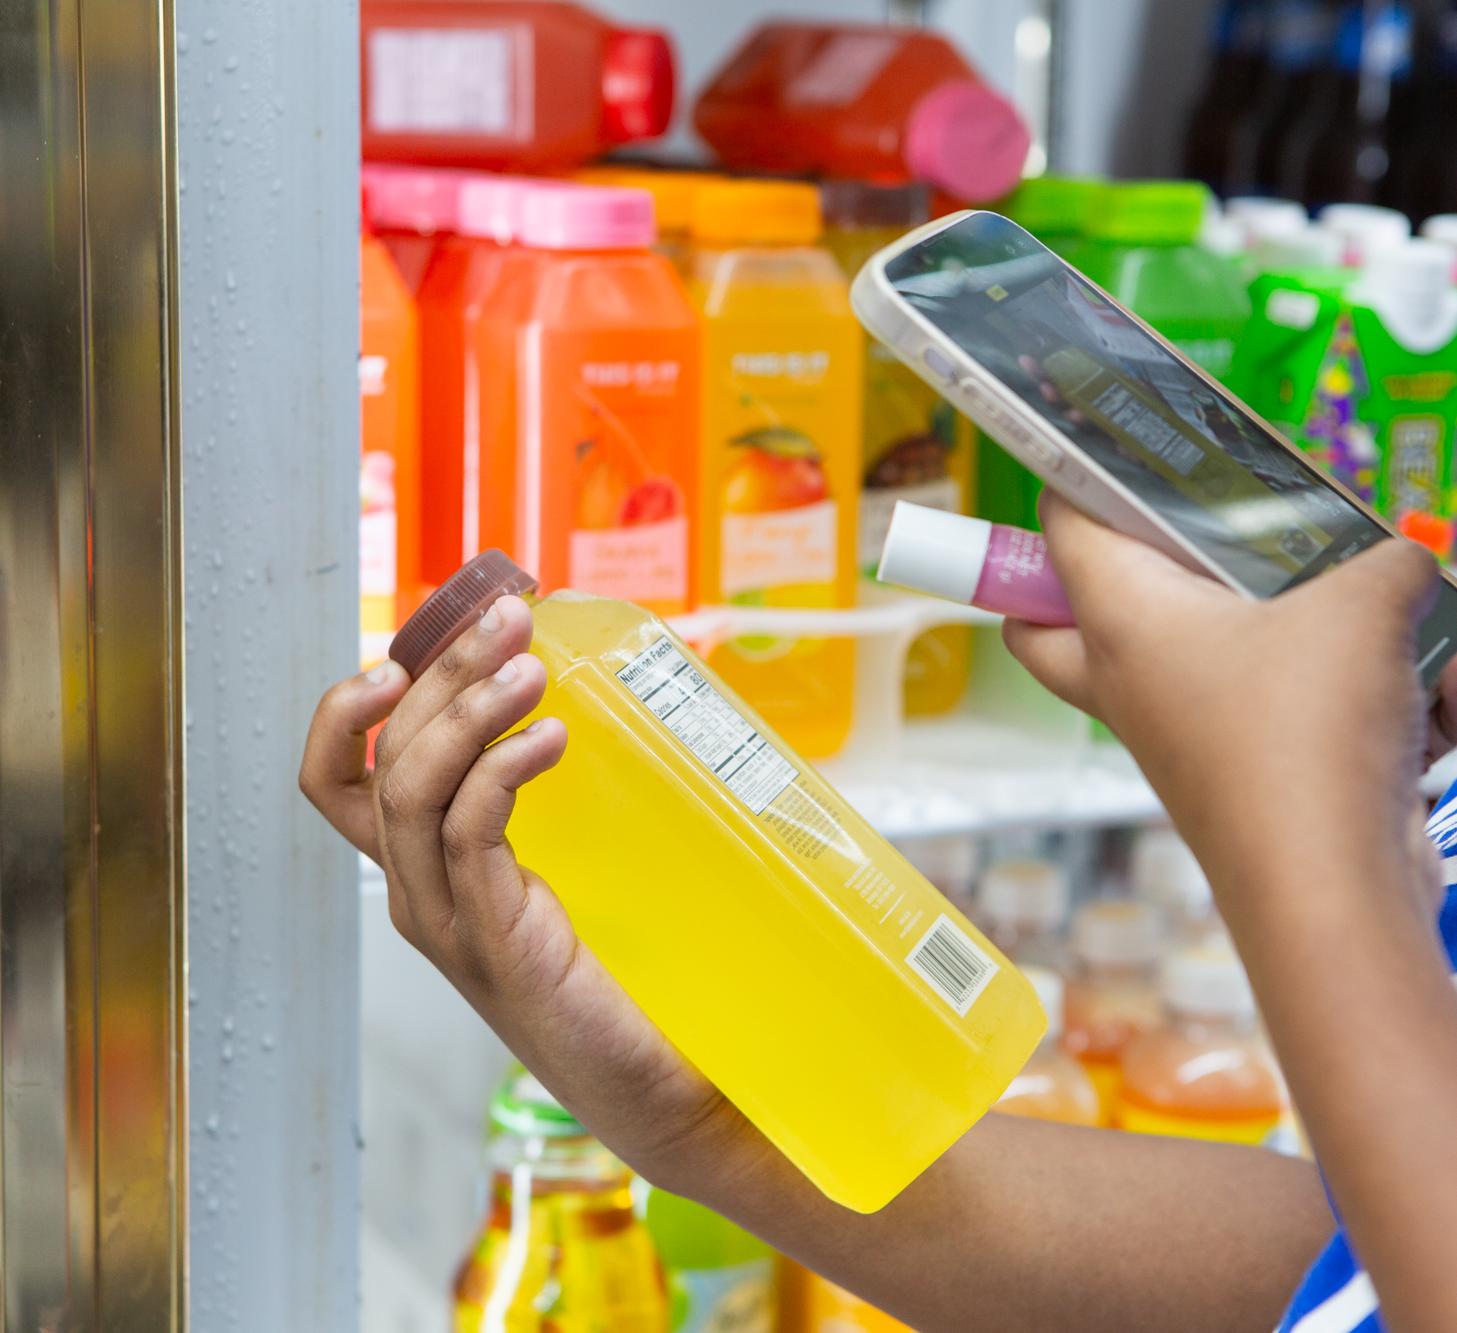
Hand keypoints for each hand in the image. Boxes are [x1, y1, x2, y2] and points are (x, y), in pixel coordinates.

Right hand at [299, 597, 772, 1196]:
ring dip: (467, 711)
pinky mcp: (499, 943)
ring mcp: (451, 923)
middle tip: (508, 618)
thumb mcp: (569, 864)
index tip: (409, 642)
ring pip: (412, 789)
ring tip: (531, 668)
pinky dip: (501, 772)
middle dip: (439, 672)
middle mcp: (418, 893)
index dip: (348, 707)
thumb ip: (553, 797)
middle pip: (385, 758)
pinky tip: (551, 739)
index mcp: (425, 868)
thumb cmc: (622, 970)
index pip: (340, 777)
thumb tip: (598, 686)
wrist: (661, 1082)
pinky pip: (469, 837)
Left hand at [1004, 495, 1443, 923]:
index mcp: (1120, 615)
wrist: (1325, 884)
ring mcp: (1161, 732)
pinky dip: (1284, 689)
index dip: (1073, 471)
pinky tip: (1363, 679)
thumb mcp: (1364, 606)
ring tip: (1285, 592)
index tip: (1106, 438)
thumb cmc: (1306, 730)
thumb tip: (1404, 559)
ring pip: (1145, 666)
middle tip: (1154, 540)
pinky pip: (1229, 711)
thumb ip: (1384, 559)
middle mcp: (1120, 675)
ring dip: (1203, 628)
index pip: (1058, 524)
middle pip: (1046, 622)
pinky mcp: (1213, 774)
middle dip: (1074, 580)